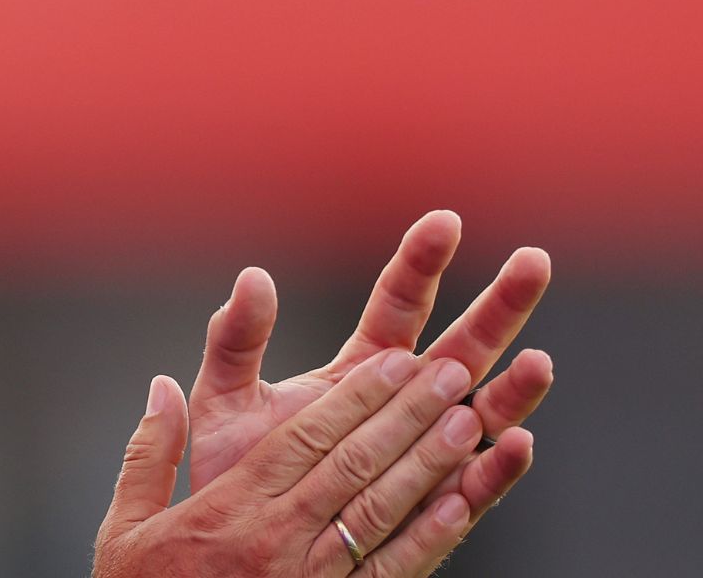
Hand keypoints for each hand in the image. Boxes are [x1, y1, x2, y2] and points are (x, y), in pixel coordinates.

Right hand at [94, 351, 497, 577]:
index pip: (304, 440)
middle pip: (353, 465)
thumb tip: (158, 388)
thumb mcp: (126, 526)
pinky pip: (389, 571)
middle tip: (449, 372)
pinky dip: (429, 538)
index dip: (355, 398)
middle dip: (406, 414)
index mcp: (230, 511)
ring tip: (467, 420)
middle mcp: (276, 542)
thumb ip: (148, 454)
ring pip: (380, 511)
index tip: (393, 361)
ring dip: (429, 464)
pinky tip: (461, 504)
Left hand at [187, 210, 550, 523]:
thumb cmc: (234, 474)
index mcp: (359, 368)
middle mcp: (406, 404)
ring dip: (515, 386)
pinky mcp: (434, 511)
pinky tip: (518, 444)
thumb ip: (236, 341)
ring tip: (539, 359)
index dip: (422, 263)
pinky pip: (474, 487)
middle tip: (533, 261)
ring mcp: (428, 454)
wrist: (236, 552)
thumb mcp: (226, 401)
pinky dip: (499, 467)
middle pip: (462, 345)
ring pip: (485, 411)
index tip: (444, 222)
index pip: (398, 303)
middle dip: (499, 304)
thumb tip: (253, 277)